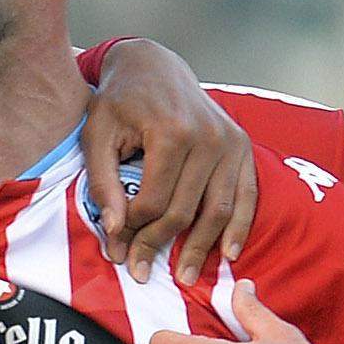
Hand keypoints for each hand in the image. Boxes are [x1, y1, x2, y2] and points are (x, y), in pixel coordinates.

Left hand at [85, 39, 255, 282]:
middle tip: (141, 273)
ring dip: (201, 248)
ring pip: (217, 210)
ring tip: (184, 277)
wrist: (154, 65)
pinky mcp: (242, 146)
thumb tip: (115, 230)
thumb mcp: (97, 135)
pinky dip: (238, 227)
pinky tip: (228, 254)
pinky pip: (245, 196)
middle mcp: (207, 137)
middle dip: (159, 245)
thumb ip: (103, 183)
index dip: (133, 229)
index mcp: (170, 132)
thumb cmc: (119, 102)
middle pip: (184, 209)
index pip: (153, 200)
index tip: (117, 248)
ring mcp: (230, 142)